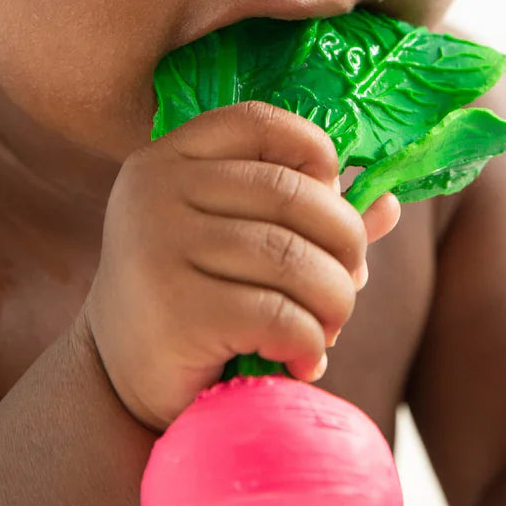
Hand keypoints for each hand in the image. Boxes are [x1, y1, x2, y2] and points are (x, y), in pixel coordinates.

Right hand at [82, 101, 400, 432]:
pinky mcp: (175, 310)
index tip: (331, 204)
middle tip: (344, 289)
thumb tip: (387, 203)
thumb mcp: (240, 245)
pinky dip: (309, 343)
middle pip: (295, 196)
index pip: (261, 123)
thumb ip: (305, 219)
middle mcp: (157, 192)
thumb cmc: (193, 302)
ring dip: (334, 303)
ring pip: (296, 260)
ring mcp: (159, 247)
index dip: (317, 156)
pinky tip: (299, 360)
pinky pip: (280, 316)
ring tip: (326, 330)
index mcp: (169, 159)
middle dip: (345, 248)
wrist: (118, 382)